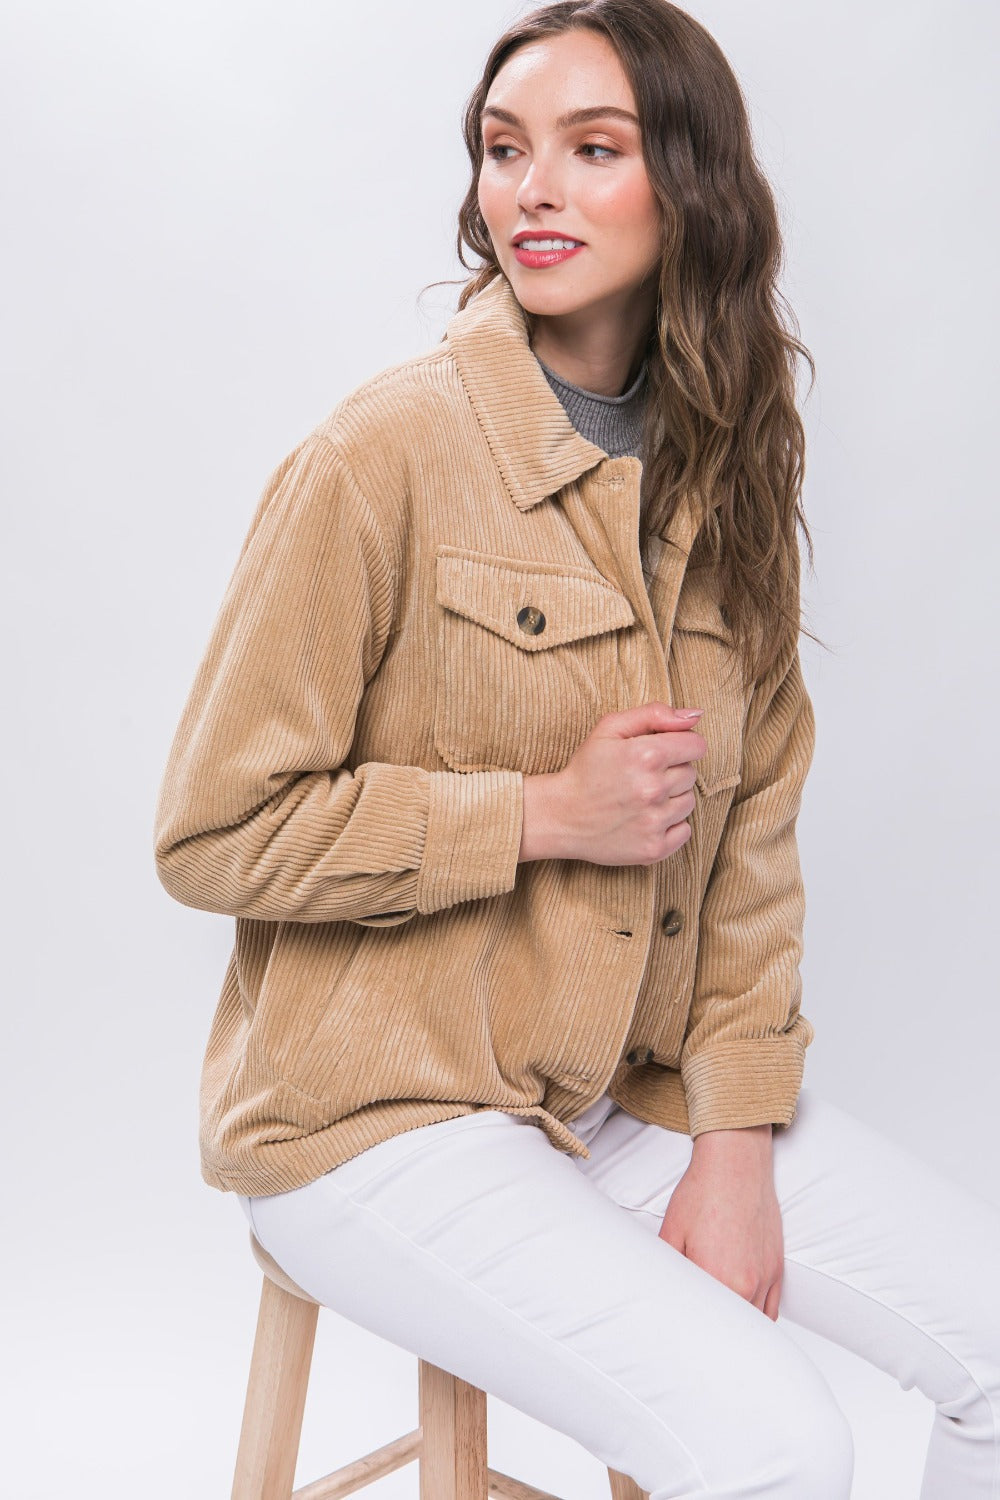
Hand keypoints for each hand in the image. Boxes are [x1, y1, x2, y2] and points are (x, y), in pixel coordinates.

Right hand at [518, 702, 707, 863]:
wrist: (561, 816)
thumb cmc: (586, 769)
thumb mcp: (610, 728)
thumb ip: (654, 714)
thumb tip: (695, 716)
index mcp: (647, 755)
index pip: (696, 746)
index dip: (680, 745)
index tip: (661, 752)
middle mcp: (653, 789)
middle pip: (691, 774)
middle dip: (672, 772)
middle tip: (642, 777)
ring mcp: (654, 822)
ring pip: (689, 802)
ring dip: (671, 799)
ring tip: (642, 798)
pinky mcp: (653, 849)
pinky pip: (685, 831)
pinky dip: (670, 826)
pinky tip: (646, 819)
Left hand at [657, 1126, 783, 1320]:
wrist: (735, 1164)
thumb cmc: (703, 1193)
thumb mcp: (671, 1230)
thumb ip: (667, 1268)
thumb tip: (658, 1290)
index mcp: (717, 1278)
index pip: (705, 1322)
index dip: (692, 1332)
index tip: (682, 1337)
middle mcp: (746, 1283)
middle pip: (731, 1328)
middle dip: (714, 1335)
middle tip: (697, 1337)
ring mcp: (765, 1277)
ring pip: (754, 1323)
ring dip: (738, 1330)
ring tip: (719, 1332)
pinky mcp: (776, 1267)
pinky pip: (771, 1309)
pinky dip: (758, 1319)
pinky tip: (742, 1318)